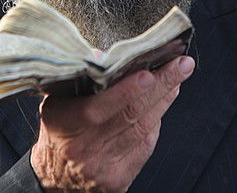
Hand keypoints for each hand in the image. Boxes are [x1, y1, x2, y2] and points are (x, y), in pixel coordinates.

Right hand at [30, 55, 194, 191]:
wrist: (56, 181)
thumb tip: (102, 57)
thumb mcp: (56, 103)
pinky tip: (164, 101)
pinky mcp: (118, 179)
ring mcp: (101, 167)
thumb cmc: (59, 133)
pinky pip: (144, 146)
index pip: (96, 108)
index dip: (124, 91)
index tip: (147, 73)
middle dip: (160, 85)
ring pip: (142, 128)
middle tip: (181, 64)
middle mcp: (82, 148)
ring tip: (178, 77)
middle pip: (129, 114)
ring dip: (164, 100)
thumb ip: (78, 81)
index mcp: (63, 125)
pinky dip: (157, 121)